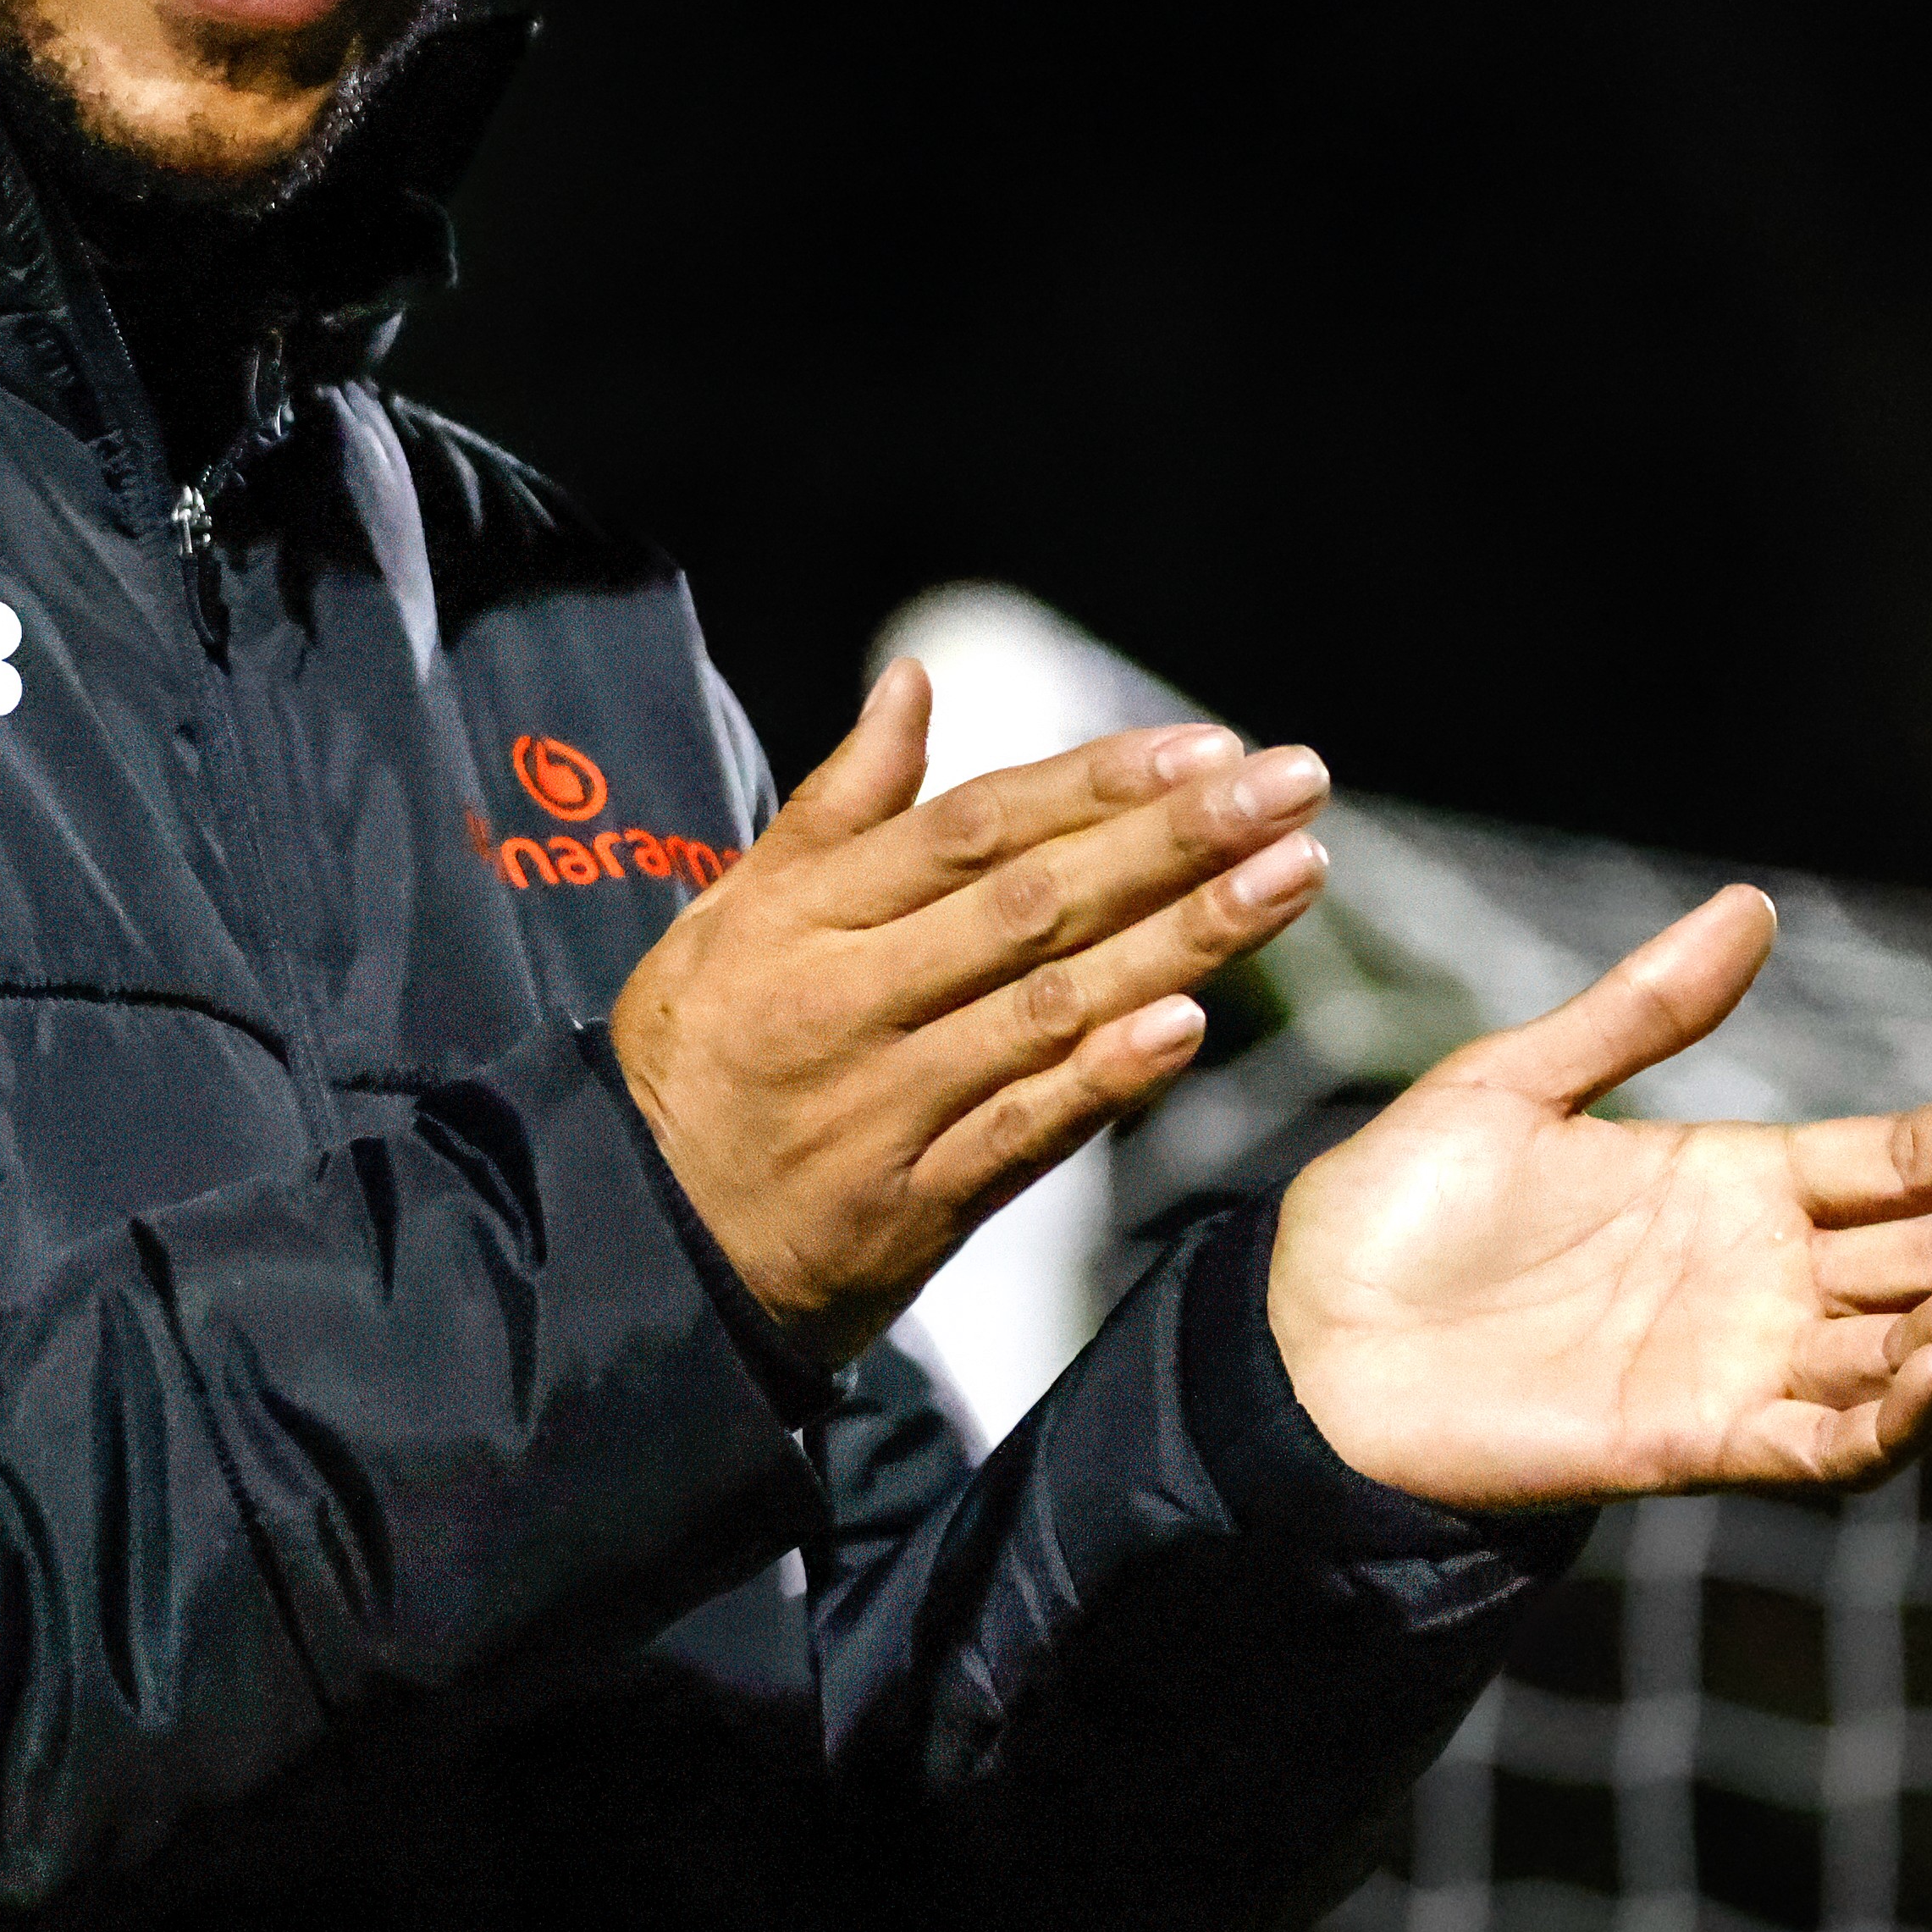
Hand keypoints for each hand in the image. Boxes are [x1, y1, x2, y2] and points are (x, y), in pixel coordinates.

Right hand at [610, 657, 1339, 1369]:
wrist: (640, 1246)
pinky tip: (1188, 1026)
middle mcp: (847, 1001)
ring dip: (1182, 941)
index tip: (1206, 747)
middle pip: (1030, 905)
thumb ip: (834, 808)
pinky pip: (1022, 1133)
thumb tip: (911, 685)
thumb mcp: (728, 916)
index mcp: (802, 919)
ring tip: (1291, 877)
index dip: (1094, 784)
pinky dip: (1103, 1079)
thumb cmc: (696, 1061)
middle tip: (1290, 787)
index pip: (972, 828)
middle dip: (1174, 840)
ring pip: (1048, 1009)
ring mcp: (885, 1106)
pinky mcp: (914, 1204)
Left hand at [1267, 884, 1931, 1504]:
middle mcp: (1762, 1277)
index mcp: (1739, 1183)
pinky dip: (1893, 1413)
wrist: (1299, 1337)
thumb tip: (1755, 906)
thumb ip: (1641, 1009)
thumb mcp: (1515, 1083)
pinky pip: (1831, 1443)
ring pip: (1912, 1346)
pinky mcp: (1699, 1441)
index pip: (1906, 1156)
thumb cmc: (1391, 1212)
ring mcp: (1740, 1363)